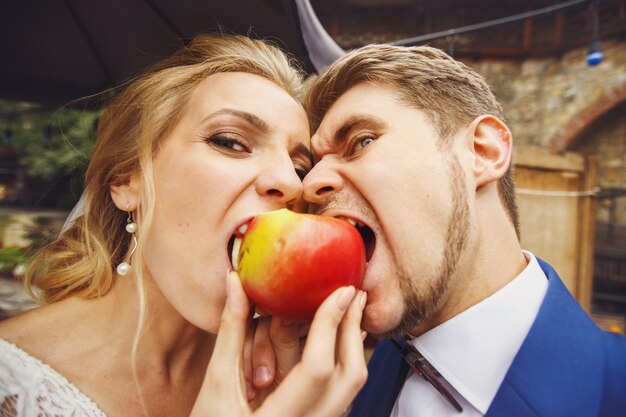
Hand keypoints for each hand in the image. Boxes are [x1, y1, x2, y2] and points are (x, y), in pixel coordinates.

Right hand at [191, 270, 367, 416]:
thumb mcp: (216, 382)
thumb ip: (231, 331)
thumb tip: (235, 283)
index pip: (317, 368)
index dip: (330, 325)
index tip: (340, 291)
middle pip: (348, 378)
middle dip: (353, 331)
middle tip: (353, 294)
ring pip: (351, 386)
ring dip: (353, 344)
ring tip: (349, 310)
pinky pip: (342, 392)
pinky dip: (344, 361)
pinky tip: (338, 339)